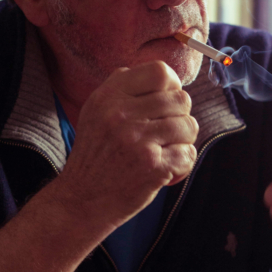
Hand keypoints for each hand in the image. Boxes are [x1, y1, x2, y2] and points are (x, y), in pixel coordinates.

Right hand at [57, 61, 197, 226]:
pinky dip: (182, 163)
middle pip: (181, 99)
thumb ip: (123, 88)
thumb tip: (165, 78)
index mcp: (109, 96)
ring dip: (183, 140)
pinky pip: (188, 153)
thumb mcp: (95, 112)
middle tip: (165, 133)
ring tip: (165, 150)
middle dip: (180, 116)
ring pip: (189, 126)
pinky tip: (165, 168)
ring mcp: (138, 140)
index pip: (160, 72)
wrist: (82, 199)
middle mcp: (122, 114)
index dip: (173, 85)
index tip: (168, 101)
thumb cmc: (95, 155)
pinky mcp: (153, 166)